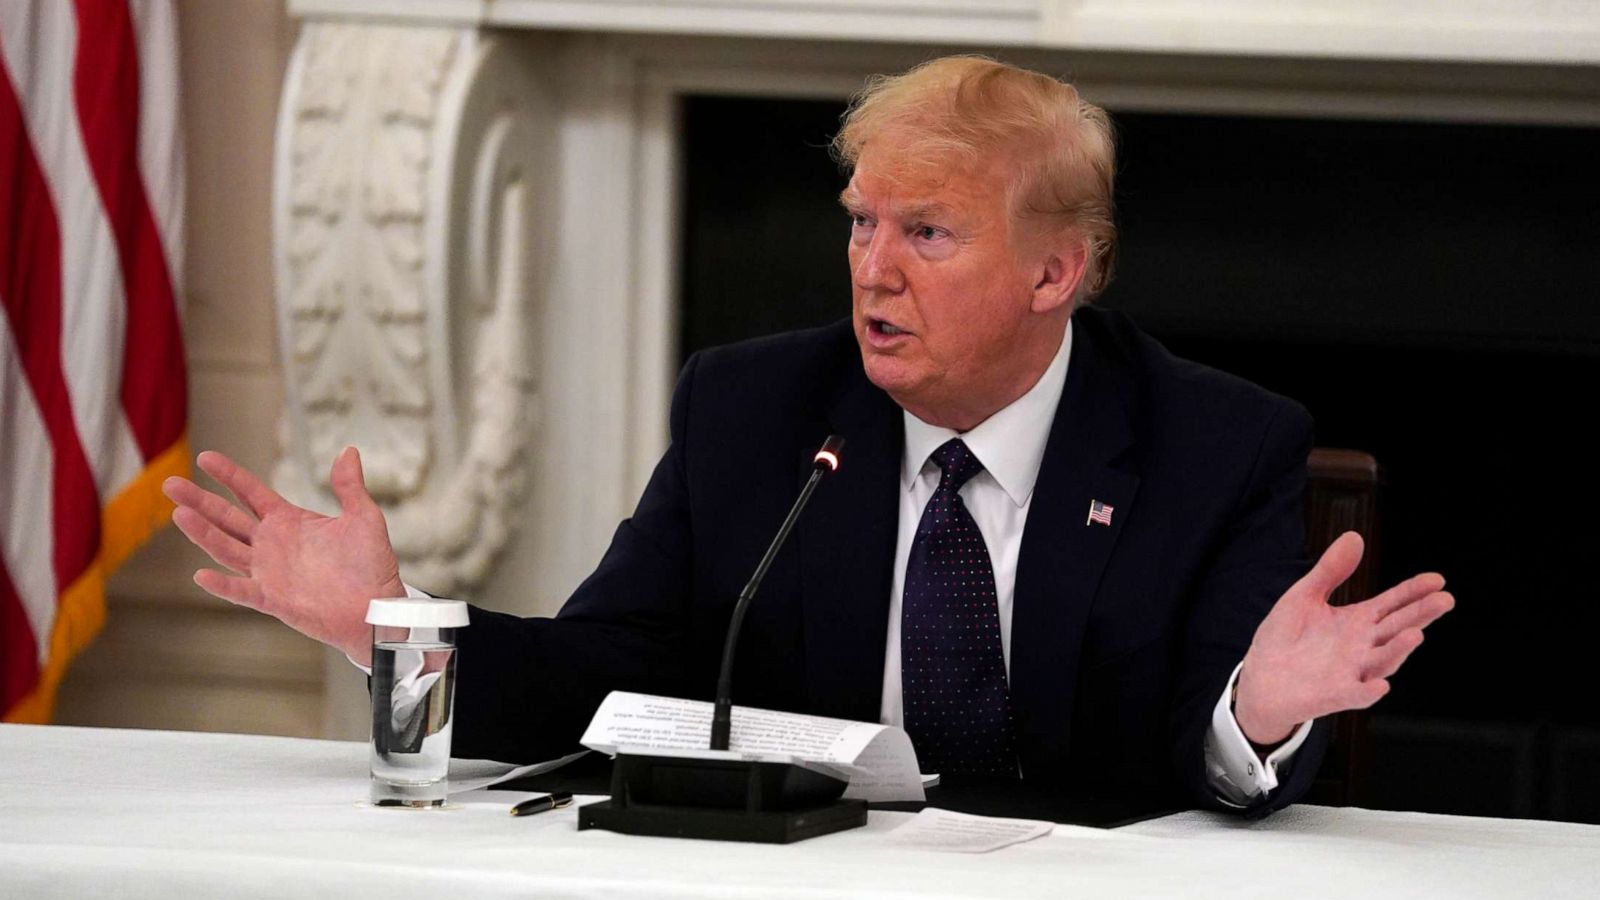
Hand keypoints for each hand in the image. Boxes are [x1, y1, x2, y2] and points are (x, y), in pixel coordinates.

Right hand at [162, 448, 404, 664]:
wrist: (375, 607)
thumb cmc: (371, 564)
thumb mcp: (364, 518)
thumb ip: (350, 487)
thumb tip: (349, 451)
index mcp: (289, 520)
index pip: (250, 492)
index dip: (229, 475)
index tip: (205, 457)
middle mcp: (272, 544)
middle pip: (227, 518)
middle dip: (199, 501)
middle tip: (170, 484)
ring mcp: (269, 571)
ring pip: (227, 549)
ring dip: (203, 533)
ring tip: (179, 514)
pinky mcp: (273, 599)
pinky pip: (242, 591)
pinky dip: (222, 585)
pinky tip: (201, 575)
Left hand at [1232, 531, 1453, 744]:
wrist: (1261, 678)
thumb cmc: (1286, 637)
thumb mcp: (1305, 596)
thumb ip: (1329, 571)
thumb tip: (1354, 536)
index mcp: (1358, 622)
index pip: (1393, 604)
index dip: (1414, 592)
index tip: (1438, 579)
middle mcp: (1362, 647)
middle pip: (1398, 629)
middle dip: (1421, 615)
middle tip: (1445, 600)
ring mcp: (1351, 672)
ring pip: (1383, 661)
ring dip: (1399, 650)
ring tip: (1416, 634)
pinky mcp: (1334, 694)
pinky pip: (1356, 694)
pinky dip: (1368, 691)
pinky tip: (1380, 685)